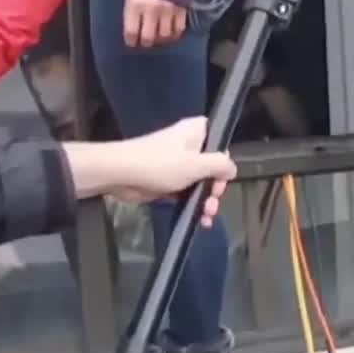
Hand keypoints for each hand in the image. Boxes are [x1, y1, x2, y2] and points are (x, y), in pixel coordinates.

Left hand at [110, 117, 234, 227]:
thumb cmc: (160, 165)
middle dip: (215, 189)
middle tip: (212, 204)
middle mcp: (189, 145)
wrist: (121, 174)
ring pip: (200, 183)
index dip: (224, 162)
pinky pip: (186, 192)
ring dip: (205, 201)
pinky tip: (200, 220)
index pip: (220, 143)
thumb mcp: (196, 165)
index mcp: (196, 132)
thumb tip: (232, 168)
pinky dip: (193, 205)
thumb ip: (219, 165)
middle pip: (212, 167)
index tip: (222, 180)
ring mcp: (177, 164)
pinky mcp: (167, 180)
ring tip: (206, 217)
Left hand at [124, 0, 187, 47]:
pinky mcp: (181, 9)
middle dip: (146, 42)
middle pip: (148, 37)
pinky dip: (175, 34)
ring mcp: (168, 10)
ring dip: (160, 39)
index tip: (132, 42)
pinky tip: (171, 33)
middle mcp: (152, 9)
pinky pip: (179, 29)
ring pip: (164, 35)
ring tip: (159, 37)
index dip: (131, 40)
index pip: (131, 32)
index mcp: (136, 4)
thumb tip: (133, 30)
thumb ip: (131, 11)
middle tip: (146, 41)